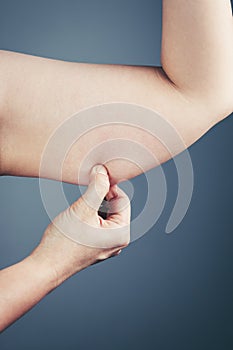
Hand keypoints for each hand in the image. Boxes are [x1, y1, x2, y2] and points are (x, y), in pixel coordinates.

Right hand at [30, 165, 130, 286]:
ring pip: (105, 215)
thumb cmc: (64, 242)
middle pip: (115, 208)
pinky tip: (77, 219)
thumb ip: (96, 187)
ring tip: (78, 211)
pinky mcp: (96, 247)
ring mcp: (107, 246)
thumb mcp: (83, 209)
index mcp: (121, 233)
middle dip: (100, 198)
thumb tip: (102, 171)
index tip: (95, 179)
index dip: (109, 187)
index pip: (123, 200)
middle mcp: (117, 241)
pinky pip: (98, 225)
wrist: (47, 265)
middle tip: (84, 196)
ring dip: (93, 207)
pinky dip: (89, 217)